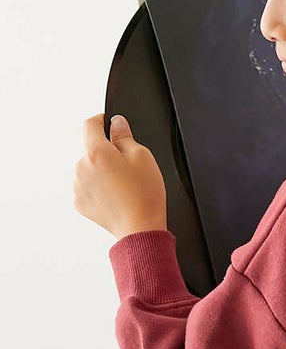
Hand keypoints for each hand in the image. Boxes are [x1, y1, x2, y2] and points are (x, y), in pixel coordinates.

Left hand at [73, 114, 167, 239]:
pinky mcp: (80, 202)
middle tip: (128, 166)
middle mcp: (81, 167)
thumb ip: (124, 135)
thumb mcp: (142, 156)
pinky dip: (99, 187)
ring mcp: (78, 186)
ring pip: (90, 168)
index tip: (109, 123)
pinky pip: (88, 186)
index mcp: (96, 152)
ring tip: (124, 185)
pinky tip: (116, 195)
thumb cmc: (143, 194)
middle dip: (107, 152)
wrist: (140, 228)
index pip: (90, 124)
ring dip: (102, 170)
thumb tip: (116, 123)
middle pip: (91, 149)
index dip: (101, 120)